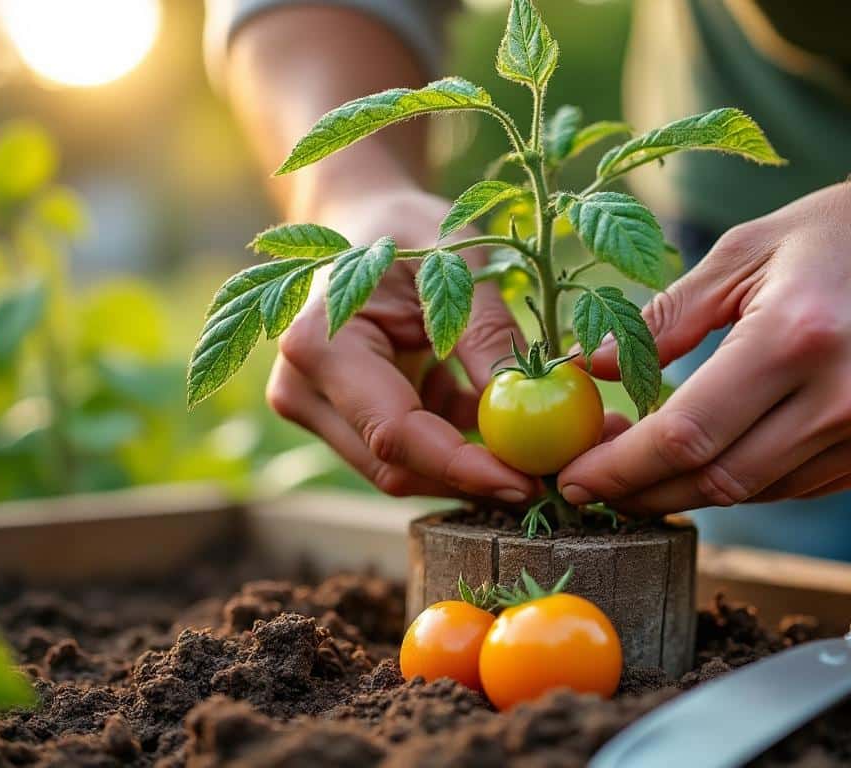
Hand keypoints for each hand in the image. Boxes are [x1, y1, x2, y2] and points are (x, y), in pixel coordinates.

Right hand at [267, 188, 535, 501]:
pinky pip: (407, 455)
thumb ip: (486, 332)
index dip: (461, 466)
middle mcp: (302, 388)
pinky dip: (457, 446)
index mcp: (319, 343)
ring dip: (469, 467)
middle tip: (548, 477)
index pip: (394, 432)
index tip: (526, 483)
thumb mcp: (455, 263)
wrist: (363, 224)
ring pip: (402, 470)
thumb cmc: (407, 230)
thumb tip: (525, 404)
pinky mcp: (342, 421)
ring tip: (535, 448)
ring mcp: (317, 411)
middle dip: (472, 478)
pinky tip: (496, 424)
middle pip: (394, 466)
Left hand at [557, 173, 850, 512]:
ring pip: (756, 493)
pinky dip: (748, 480)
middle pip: (717, 479)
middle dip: (642, 491)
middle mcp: (845, 397)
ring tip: (642, 471)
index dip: (620, 467)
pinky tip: (715, 459)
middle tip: (593, 485)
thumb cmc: (843, 232)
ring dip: (690, 490)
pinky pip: (801, 487)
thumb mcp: (743, 251)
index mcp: (794, 335)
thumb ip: (663, 319)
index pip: (686, 433)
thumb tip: (588, 367)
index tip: (573, 478)